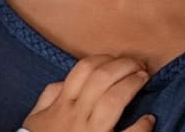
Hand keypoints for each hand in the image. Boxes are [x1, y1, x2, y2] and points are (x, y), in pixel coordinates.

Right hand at [23, 55, 155, 131]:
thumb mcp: (36, 118)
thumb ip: (48, 96)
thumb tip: (63, 81)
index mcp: (62, 104)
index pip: (83, 70)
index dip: (104, 59)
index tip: (116, 59)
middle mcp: (76, 115)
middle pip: (101, 78)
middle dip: (123, 65)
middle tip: (138, 63)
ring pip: (113, 100)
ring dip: (132, 84)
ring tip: (144, 78)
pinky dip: (141, 125)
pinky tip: (149, 119)